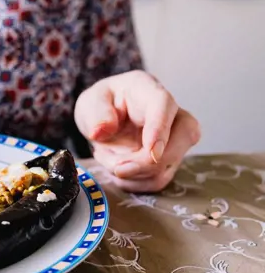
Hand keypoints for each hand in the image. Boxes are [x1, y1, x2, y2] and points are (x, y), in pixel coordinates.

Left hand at [75, 70, 200, 191]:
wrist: (106, 118)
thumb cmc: (102, 104)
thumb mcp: (91, 102)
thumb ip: (96, 113)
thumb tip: (101, 131)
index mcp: (149, 91)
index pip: (164, 106)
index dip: (161, 130)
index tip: (152, 153)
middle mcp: (172, 114)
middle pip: (181, 140)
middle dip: (146, 163)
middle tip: (115, 168)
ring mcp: (175, 139)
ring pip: (167, 167)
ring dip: (132, 174)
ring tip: (108, 157)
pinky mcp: (170, 160)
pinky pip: (157, 180)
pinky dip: (133, 181)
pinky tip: (117, 167)